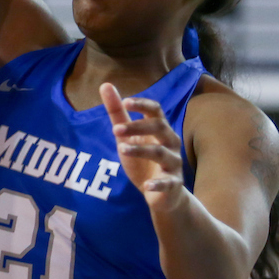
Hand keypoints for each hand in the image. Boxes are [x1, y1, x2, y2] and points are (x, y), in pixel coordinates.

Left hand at [100, 83, 186, 212]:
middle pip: (159, 128)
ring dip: (141, 150)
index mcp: (159, 129)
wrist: (162, 194)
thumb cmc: (143, 159)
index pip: (155, 110)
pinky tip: (146, 185)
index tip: (125, 102)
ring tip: (121, 149)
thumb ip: (117, 112)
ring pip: (161, 153)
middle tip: (115, 129)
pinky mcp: (173, 183)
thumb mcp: (126, 136)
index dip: (142, 104)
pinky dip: (158, 183)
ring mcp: (173, 163)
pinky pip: (168, 182)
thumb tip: (105, 85)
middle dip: (138, 126)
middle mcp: (170, 142)